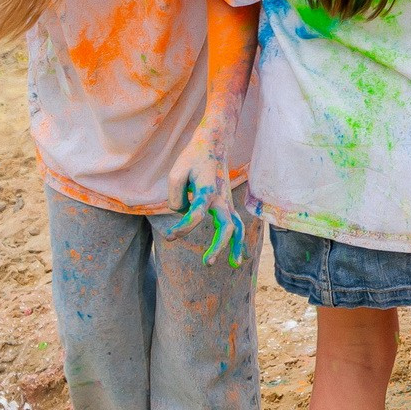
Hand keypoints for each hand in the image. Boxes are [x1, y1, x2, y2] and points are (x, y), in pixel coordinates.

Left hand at [168, 140, 249, 267]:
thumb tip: (184, 215)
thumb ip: (175, 198)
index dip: (183, 228)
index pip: (196, 214)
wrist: (213, 145)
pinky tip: (240, 256)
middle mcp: (221, 198)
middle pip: (226, 226)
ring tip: (234, 264)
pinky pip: (237, 225)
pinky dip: (240, 241)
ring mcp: (228, 202)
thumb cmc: (192, 159)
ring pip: (237, 227)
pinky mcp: (228, 204)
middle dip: (218, 245)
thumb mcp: (176, 172)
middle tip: (207, 262)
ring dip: (235, 246)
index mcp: (208, 190)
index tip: (170, 236)